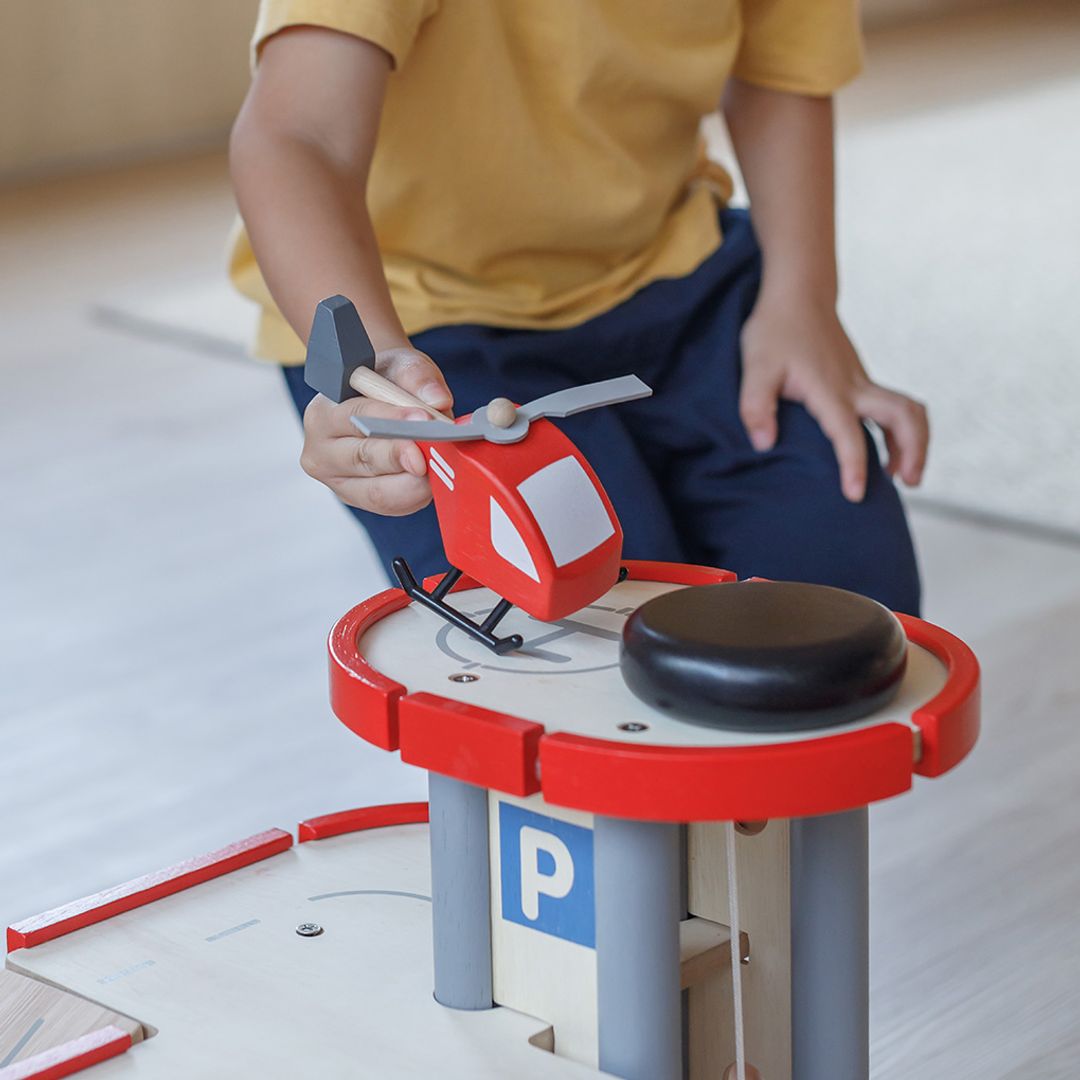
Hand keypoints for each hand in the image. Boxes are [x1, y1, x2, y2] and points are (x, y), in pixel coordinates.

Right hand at [299, 346, 453, 514]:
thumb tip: (438, 400)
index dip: (392, 420)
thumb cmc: (385, 382)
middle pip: (364, 459)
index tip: (424, 420)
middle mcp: (320, 451)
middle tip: (436, 451)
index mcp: (323, 413)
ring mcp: (337, 481)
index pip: (356, 417)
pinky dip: (414, 495)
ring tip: (440, 466)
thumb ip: (417, 375)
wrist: (377, 400)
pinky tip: (430, 481)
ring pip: (377, 491)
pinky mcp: (358, 499)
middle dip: (404, 456)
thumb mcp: (400, 363)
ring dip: (414, 481)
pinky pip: (390, 505)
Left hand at [738, 292, 927, 501]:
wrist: (799, 294)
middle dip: (914, 451)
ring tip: (904, 476)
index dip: (854, 465)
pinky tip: (889, 455)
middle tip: (908, 483)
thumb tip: (764, 444)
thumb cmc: (776, 330)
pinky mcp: (862, 382)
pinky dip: (902, 433)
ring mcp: (862, 383)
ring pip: (908, 412)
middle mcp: (854, 386)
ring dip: (914, 443)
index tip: (856, 494)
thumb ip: (756, 406)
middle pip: (904, 416)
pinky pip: (895, 409)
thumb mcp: (755, 367)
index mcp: (829, 389)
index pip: (848, 432)